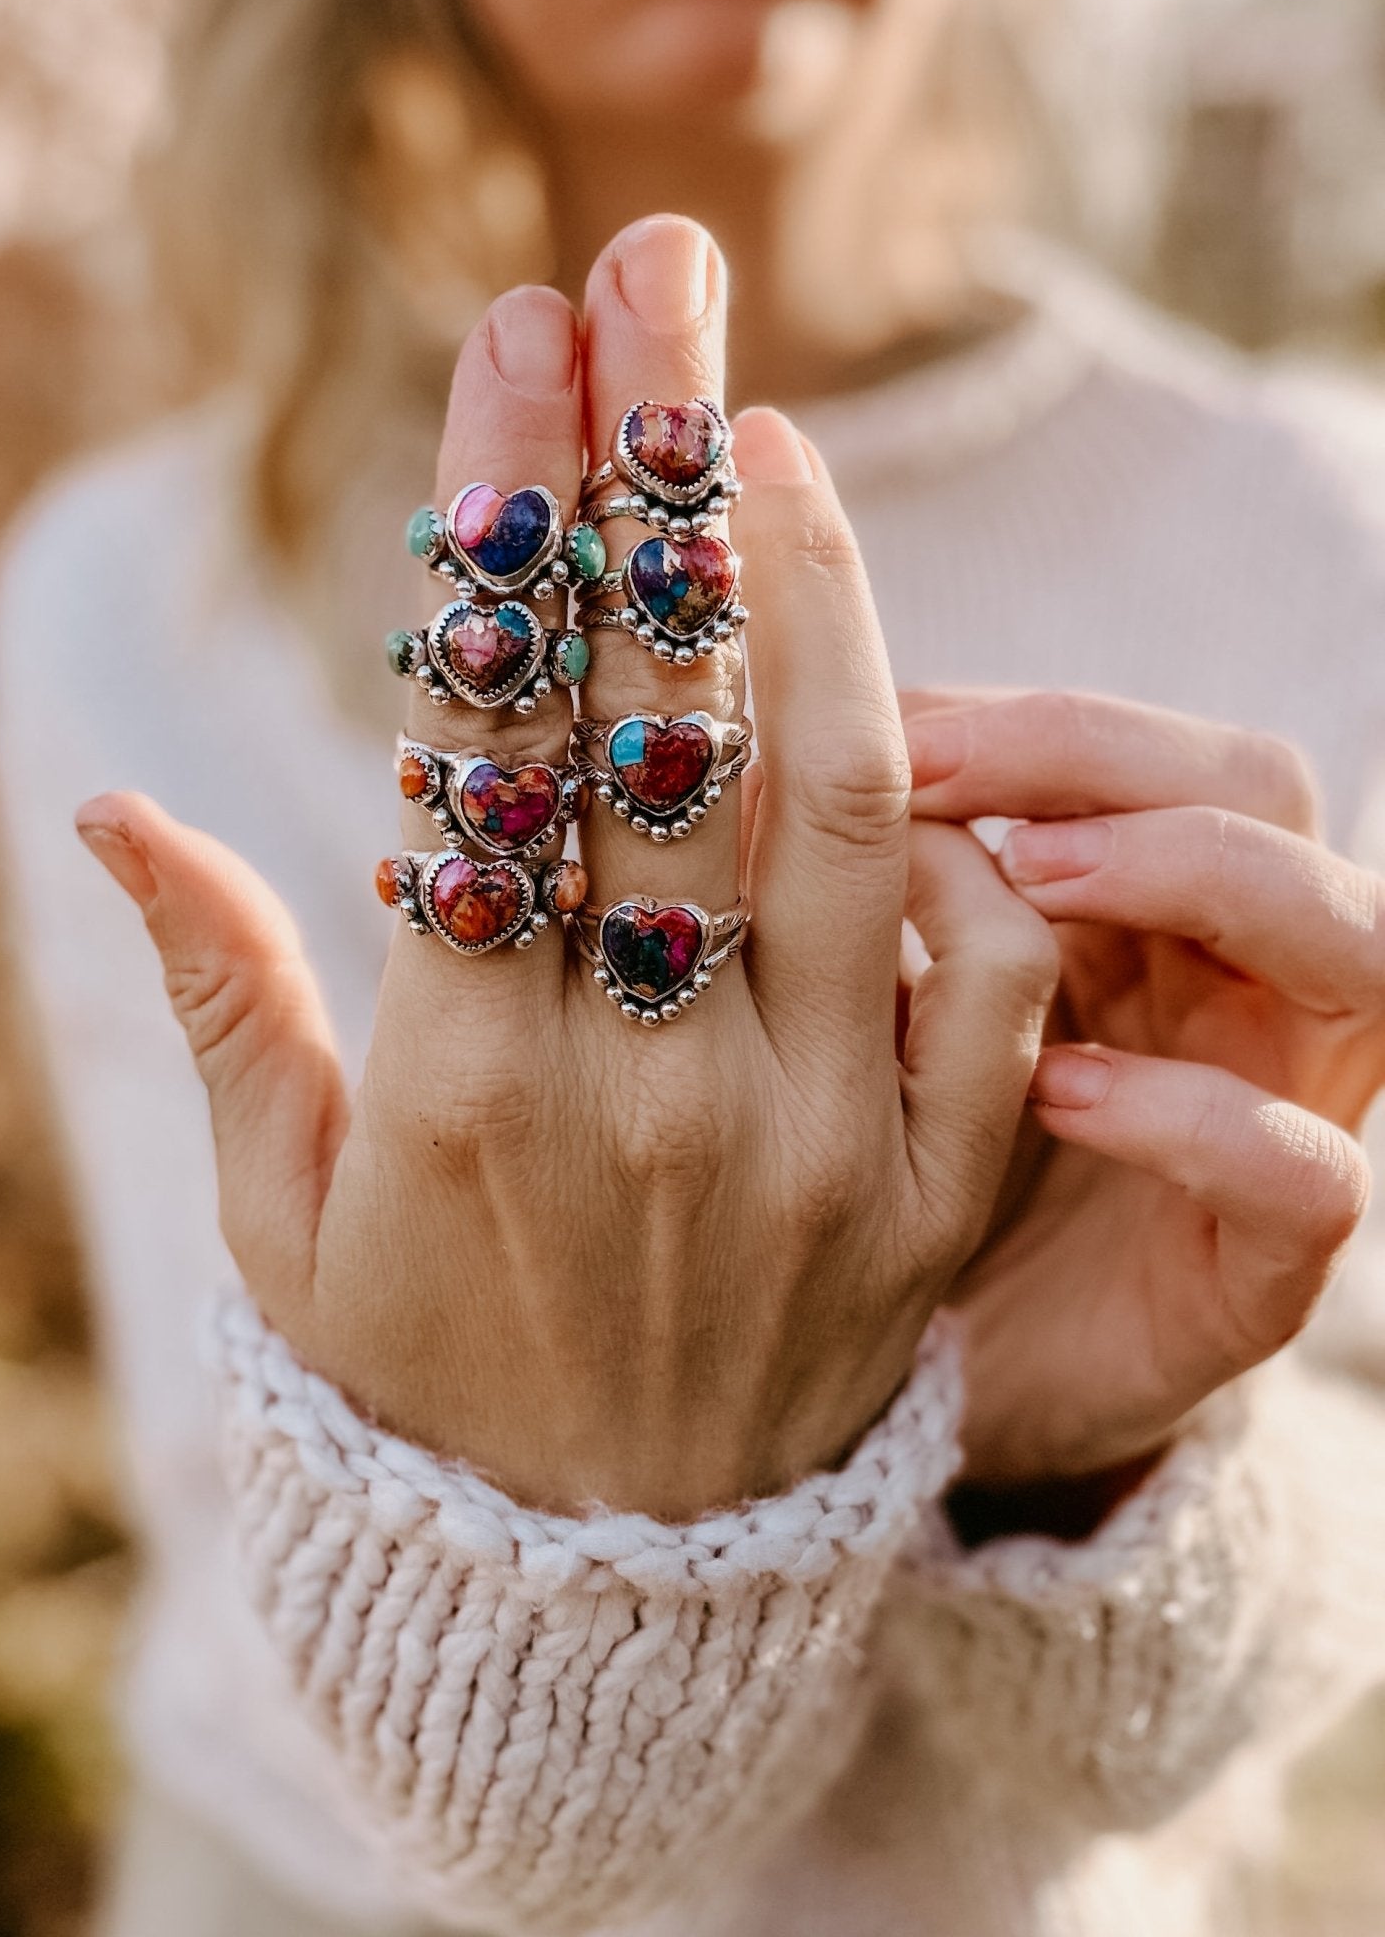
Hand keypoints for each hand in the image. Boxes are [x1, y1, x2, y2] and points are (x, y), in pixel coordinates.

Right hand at [74, 218, 1057, 1519]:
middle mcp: (650, 1097)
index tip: (518, 337)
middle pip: (671, 725)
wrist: (603, 1608)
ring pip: (849, 809)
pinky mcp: (930, 1197)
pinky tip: (896, 720)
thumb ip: (223, 998)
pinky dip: (963, 830)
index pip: (493, 742)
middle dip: (661, 471)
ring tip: (775, 436)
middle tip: (657, 274)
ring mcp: (816, 1146)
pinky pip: (988, 967)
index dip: (508, 520)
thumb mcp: (284, 1216)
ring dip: (824, 594)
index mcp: (463, 1088)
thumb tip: (113, 813)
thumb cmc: (417, 1381)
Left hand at [904, 689, 1376, 1486]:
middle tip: (930, 767)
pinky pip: (1306, 1174)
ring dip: (1199, 877)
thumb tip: (752, 752)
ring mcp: (1280, 1113)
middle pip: (1262, 794)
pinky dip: (1199, 1117)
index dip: (1019, 714)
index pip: (1143, 752)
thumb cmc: (903, 1161)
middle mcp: (1237, 986)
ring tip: (1034, 880)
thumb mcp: (875, 1001)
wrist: (949, 1369)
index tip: (869, 706)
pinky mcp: (1266, 1266)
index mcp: (1146, 908)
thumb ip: (865, 891)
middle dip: (1101, 755)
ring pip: (1354, 944)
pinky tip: (1061, 1090)